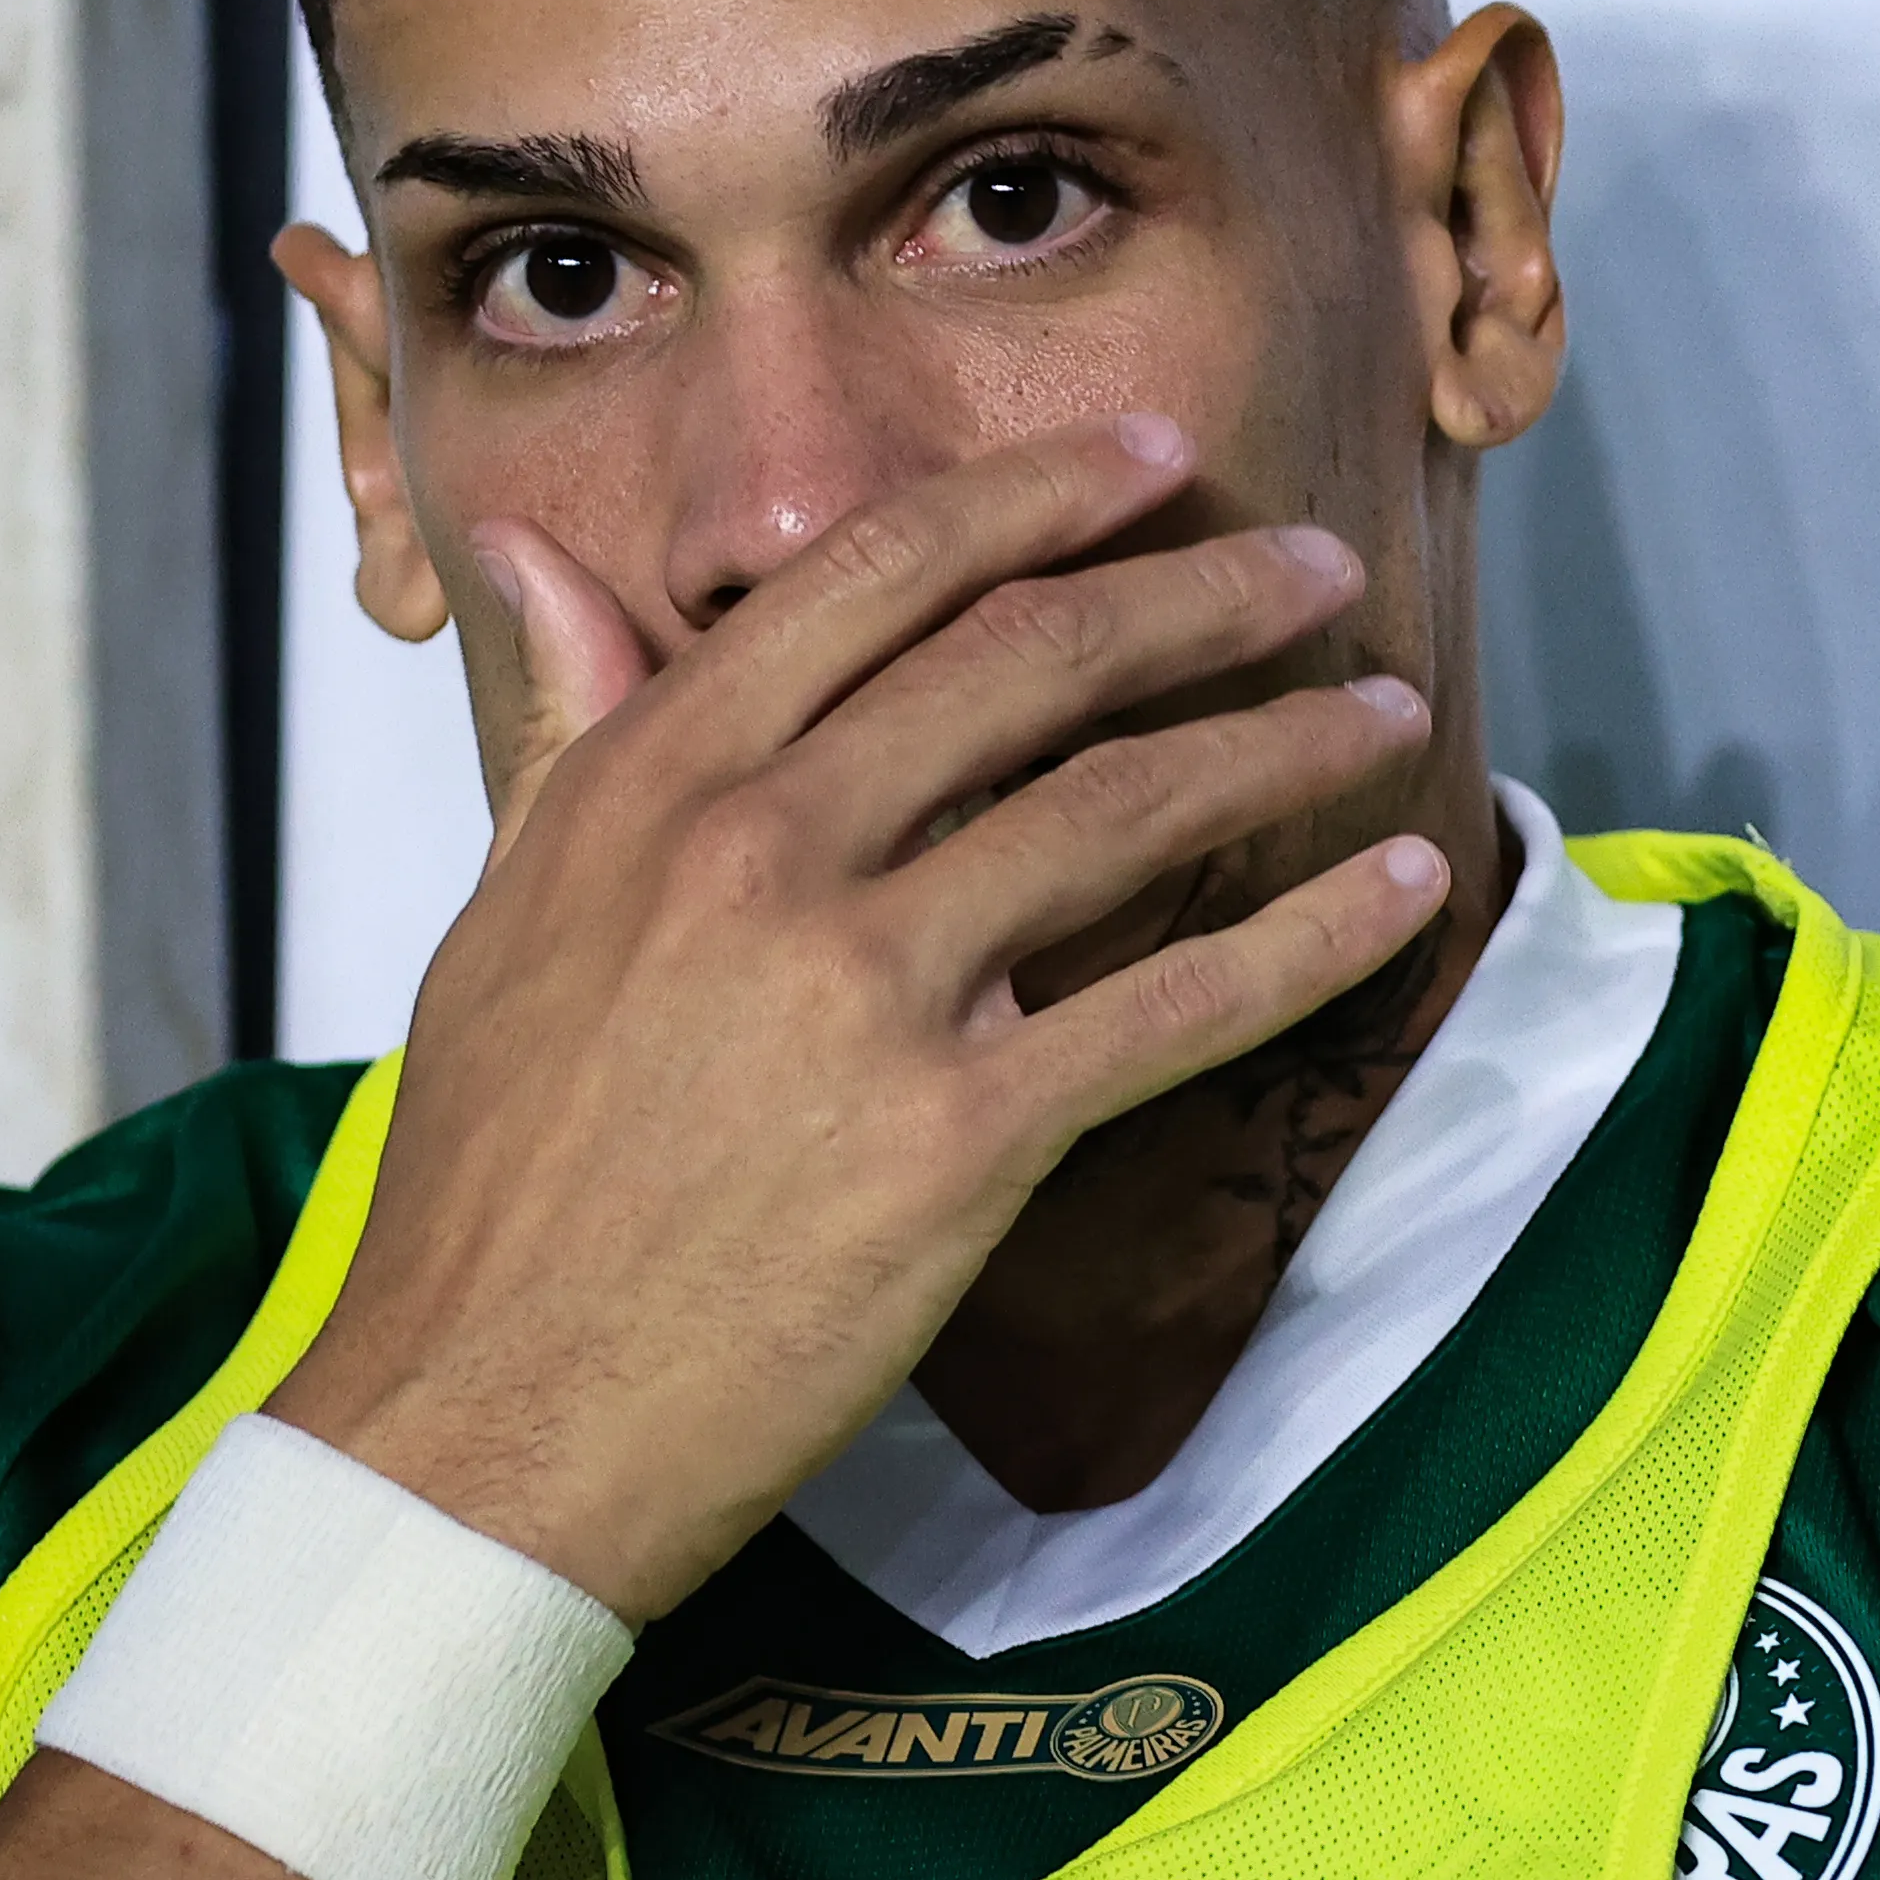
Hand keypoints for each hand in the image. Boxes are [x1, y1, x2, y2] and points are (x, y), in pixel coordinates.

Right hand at [271, 416, 1450, 1615]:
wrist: (480, 1419)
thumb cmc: (496, 1181)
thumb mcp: (504, 910)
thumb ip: (571, 725)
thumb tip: (540, 552)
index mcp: (655, 782)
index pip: (881, 574)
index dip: (1041, 497)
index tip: (1155, 461)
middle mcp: (762, 851)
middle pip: (1033, 662)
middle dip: (1206, 594)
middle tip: (1318, 563)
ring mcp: (867, 989)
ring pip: (1127, 808)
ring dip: (1284, 744)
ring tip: (1384, 708)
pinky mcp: (957, 1133)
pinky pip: (1180, 1002)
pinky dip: (1312, 935)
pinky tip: (1399, 883)